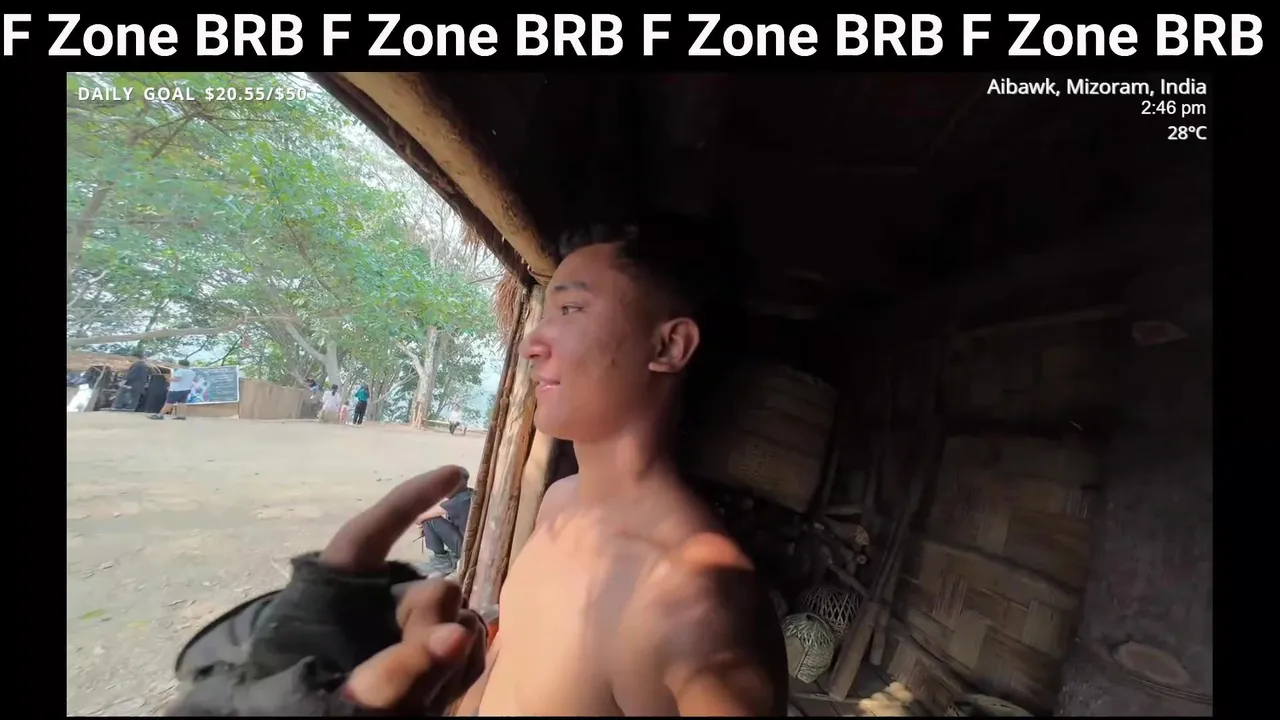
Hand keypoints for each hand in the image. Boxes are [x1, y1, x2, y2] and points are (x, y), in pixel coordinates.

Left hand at [320, 466, 485, 713]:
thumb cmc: (307, 712)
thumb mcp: (351, 698)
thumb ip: (401, 667)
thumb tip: (460, 633)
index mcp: (337, 600)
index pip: (369, 535)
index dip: (411, 500)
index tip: (456, 474)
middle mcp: (376, 613)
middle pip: (428, 590)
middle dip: (433, 616)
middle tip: (436, 651)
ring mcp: (402, 641)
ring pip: (453, 621)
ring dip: (453, 649)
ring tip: (433, 686)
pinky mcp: (426, 668)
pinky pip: (464, 654)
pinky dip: (463, 667)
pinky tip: (451, 685)